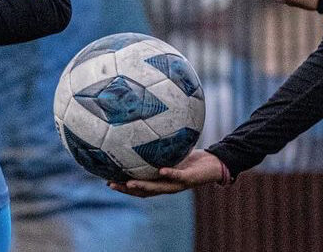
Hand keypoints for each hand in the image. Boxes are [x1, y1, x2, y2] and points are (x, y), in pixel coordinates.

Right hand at [108, 150, 225, 197]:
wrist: (214, 164)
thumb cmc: (192, 158)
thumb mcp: (172, 152)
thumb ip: (158, 147)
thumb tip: (144, 130)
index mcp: (161, 182)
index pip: (139, 187)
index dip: (124, 187)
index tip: (108, 181)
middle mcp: (167, 186)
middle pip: (144, 192)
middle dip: (127, 190)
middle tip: (111, 184)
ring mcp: (178, 184)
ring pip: (158, 188)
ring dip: (143, 186)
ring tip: (129, 183)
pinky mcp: (189, 179)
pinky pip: (177, 176)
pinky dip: (168, 174)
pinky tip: (160, 170)